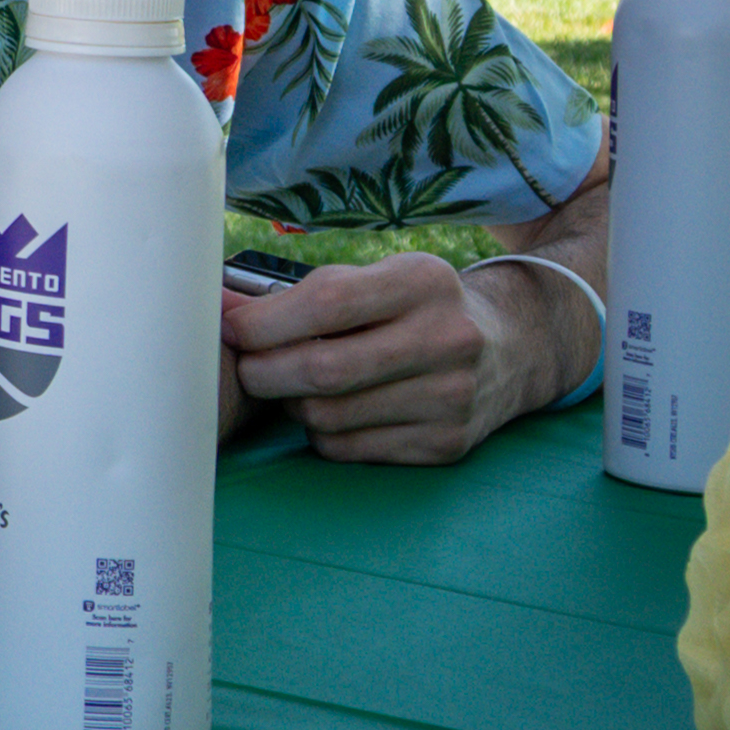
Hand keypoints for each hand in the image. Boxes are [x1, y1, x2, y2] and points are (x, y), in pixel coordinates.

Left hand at [219, 250, 546, 463]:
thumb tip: (219, 308)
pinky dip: (324, 434)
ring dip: (294, 405)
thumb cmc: (416, 309)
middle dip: (264, 372)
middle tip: (248, 367)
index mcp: (423, 282)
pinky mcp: (447, 444)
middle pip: (323, 369)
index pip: (326, 303)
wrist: (511, 350)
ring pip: (328, 416)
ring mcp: (452, 397)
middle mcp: (447, 338)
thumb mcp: (377, 280)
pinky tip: (336, 411)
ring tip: (298, 386)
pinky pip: (349, 449)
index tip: (232, 329)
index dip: (264, 322)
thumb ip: (302, 293)